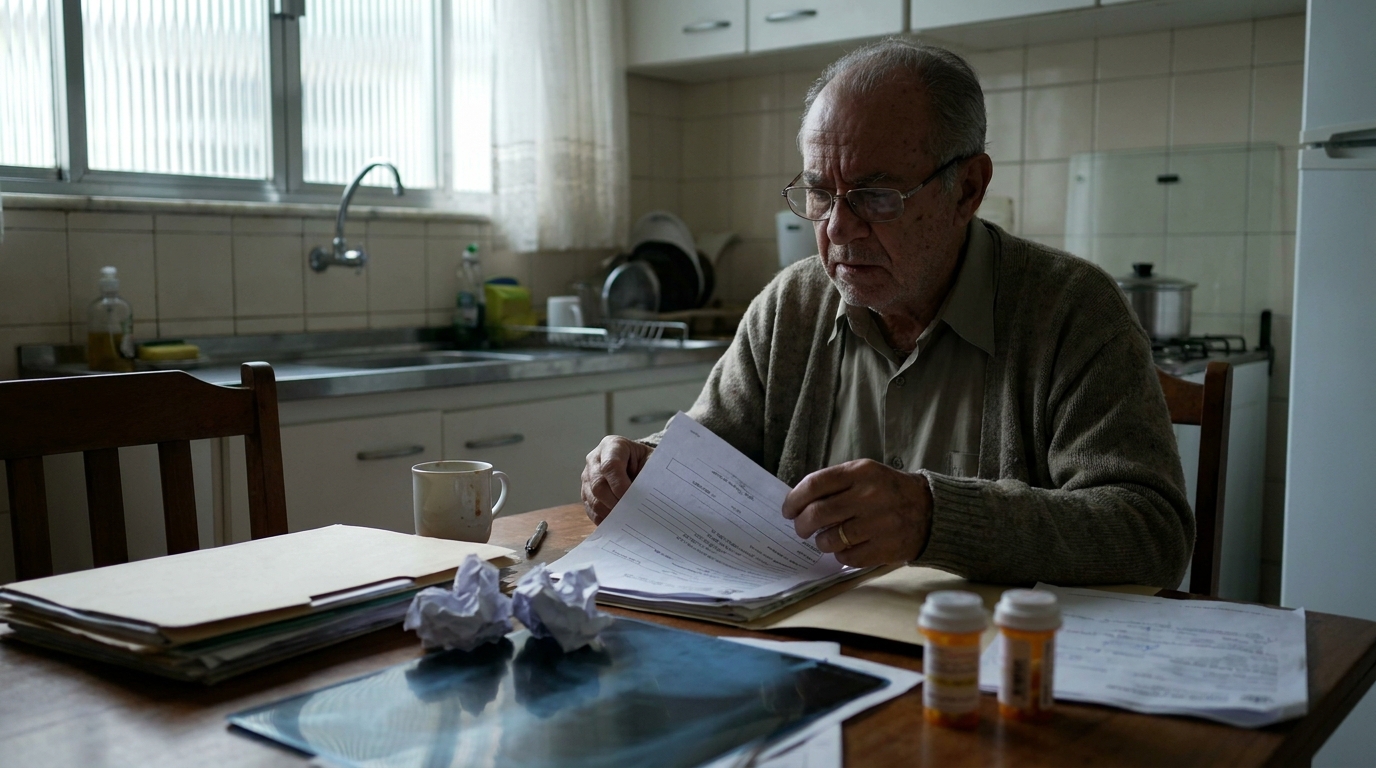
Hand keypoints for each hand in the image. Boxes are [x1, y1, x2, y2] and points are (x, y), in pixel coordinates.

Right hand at [581, 436, 653, 524]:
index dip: (620, 485)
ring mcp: (588, 477)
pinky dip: (604, 518)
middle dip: (614, 502)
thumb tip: (645, 499)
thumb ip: (648, 475)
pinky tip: (617, 523)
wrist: (639, 463)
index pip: (610, 465)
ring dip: (609, 512)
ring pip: (592, 499)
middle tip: (630, 513)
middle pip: (598, 485)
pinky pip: (590, 509)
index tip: (633, 498)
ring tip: (626, 520)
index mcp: (612, 446)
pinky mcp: (586, 493)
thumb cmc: (646, 461)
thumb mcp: (652, 461)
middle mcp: (595, 459)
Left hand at [781, 459, 932, 566]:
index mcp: (861, 472)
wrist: (931, 511)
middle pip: (817, 514)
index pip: (815, 484)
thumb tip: (798, 503)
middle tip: (801, 529)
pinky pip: (847, 557)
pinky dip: (840, 555)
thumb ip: (835, 484)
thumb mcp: (866, 475)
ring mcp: (878, 523)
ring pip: (829, 539)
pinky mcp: (884, 548)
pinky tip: (846, 548)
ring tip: (826, 539)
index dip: (794, 499)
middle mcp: (869, 496)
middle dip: (801, 525)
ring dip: (821, 542)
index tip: (788, 510)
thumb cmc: (888, 491)